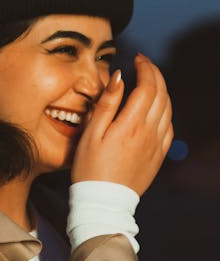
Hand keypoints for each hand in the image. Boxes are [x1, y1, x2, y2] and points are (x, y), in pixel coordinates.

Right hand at [71, 54, 173, 195]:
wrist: (103, 202)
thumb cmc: (90, 169)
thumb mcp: (91, 134)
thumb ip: (106, 103)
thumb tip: (119, 77)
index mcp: (131, 124)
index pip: (147, 86)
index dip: (145, 68)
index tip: (137, 58)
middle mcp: (149, 132)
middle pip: (161, 93)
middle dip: (155, 74)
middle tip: (144, 64)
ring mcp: (156, 144)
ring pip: (168, 108)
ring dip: (162, 90)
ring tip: (149, 82)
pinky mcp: (158, 155)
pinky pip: (169, 126)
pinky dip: (165, 111)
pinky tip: (155, 109)